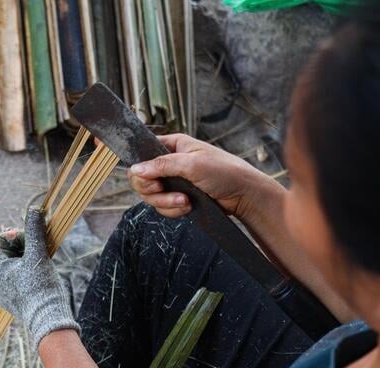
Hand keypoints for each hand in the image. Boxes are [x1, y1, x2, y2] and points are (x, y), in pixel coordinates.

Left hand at [0, 208, 79, 348]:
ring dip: (25, 260)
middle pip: (6, 252)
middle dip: (23, 248)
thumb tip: (34, 210)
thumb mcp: (38, 254)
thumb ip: (34, 230)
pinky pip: (14, 279)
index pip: (1, 240)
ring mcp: (0, 292)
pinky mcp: (9, 301)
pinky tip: (37, 277)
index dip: (19, 235)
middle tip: (39, 252)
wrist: (48, 318)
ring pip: (11, 266)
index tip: (34, 241)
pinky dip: (25, 274)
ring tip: (40, 264)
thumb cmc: (42, 286)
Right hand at [127, 134, 268, 218]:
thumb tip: (135, 169)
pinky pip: (162, 207)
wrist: (244, 196)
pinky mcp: (177, 197)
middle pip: (142, 179)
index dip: (141, 168)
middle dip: (153, 190)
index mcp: (173, 145)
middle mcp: (170, 162)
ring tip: (185, 201)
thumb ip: (162, 165)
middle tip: (163, 191)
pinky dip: (173, 210)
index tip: (151, 179)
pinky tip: (188, 206)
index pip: (143, 153)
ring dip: (166, 202)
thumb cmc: (225, 172)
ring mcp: (173, 181)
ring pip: (151, 196)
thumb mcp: (192, 164)